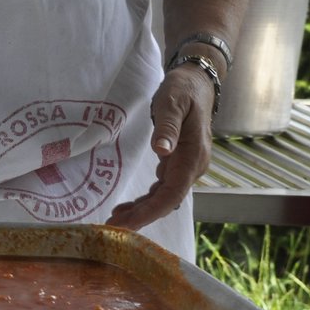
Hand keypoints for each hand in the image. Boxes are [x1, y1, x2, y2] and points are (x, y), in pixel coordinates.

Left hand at [107, 64, 215, 230]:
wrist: (197, 83)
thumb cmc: (183, 90)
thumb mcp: (172, 103)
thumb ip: (167, 128)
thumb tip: (161, 150)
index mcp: (193, 155)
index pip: (172, 193)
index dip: (151, 211)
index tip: (129, 224)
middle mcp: (194, 166)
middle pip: (167, 200)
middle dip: (141, 216)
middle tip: (112, 226)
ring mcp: (187, 166)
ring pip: (164, 197)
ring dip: (142, 210)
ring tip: (116, 220)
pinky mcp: (179, 164)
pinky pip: (163, 188)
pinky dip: (147, 200)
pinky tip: (130, 207)